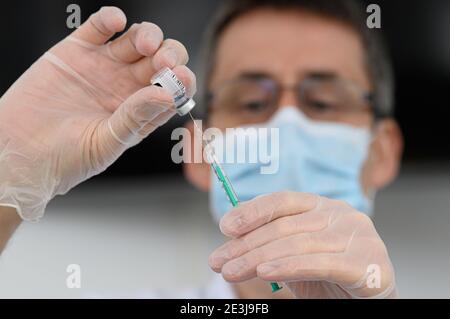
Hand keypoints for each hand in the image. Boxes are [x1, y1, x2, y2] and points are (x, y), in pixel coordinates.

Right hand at [0, 7, 195, 220]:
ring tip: (145, 45)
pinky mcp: (78, 51)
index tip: (181, 77)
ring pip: (138, 39)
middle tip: (164, 61)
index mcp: (142, 110)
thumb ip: (136, 117)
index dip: (181, 81)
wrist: (21, 152)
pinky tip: (116, 23)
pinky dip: (110, 19)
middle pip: (162, 60)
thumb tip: (167, 96)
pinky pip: (100, 27)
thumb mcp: (107, 142)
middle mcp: (129, 86)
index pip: (173, 89)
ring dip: (148, 35)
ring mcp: (105, 66)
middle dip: (170, 55)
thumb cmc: (67, 157)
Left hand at [209, 192, 396, 298]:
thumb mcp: (295, 255)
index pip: (282, 200)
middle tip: (218, 260)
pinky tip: (264, 272)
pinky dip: (288, 266)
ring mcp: (357, 236)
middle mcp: (341, 214)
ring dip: (257, 258)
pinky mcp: (367, 263)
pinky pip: (319, 263)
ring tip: (231, 270)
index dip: (252, 211)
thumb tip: (231, 236)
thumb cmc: (331, 277)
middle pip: (284, 225)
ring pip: (297, 244)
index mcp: (323, 206)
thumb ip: (273, 242)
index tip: (225, 227)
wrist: (368, 301)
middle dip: (246, 244)